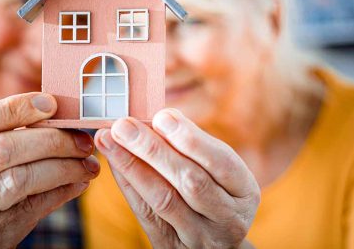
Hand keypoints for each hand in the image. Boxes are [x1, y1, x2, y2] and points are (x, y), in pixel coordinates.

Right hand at [0, 92, 99, 247]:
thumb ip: (1, 138)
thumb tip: (56, 115)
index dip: (14, 109)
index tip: (53, 105)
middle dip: (50, 141)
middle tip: (82, 142)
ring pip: (16, 181)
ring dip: (61, 169)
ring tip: (88, 165)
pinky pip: (27, 211)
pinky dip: (58, 194)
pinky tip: (77, 184)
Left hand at [95, 108, 259, 248]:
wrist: (214, 243)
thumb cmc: (214, 192)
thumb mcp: (218, 172)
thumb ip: (194, 147)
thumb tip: (158, 117)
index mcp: (244, 191)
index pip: (221, 163)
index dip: (191, 140)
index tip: (162, 116)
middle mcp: (227, 219)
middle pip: (190, 182)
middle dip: (153, 150)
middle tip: (124, 125)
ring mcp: (199, 237)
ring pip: (164, 199)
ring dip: (132, 165)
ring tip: (109, 138)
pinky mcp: (170, 245)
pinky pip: (145, 212)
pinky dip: (127, 182)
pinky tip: (112, 160)